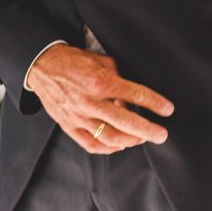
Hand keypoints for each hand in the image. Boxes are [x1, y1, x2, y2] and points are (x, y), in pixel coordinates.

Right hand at [29, 44, 173, 153]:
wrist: (43, 67)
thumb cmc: (75, 63)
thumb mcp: (102, 62)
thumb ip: (121, 79)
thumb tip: (136, 98)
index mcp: (100, 82)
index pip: (135, 94)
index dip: (155, 103)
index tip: (168, 110)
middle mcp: (90, 102)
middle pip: (126, 122)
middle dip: (148, 130)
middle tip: (162, 135)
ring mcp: (79, 117)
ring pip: (110, 137)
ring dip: (131, 140)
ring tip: (142, 138)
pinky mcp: (69, 126)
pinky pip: (92, 145)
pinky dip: (110, 148)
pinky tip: (121, 144)